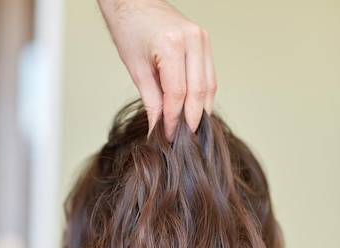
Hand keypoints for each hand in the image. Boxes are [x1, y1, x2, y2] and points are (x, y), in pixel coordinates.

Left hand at [98, 0, 216, 139]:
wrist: (134, 2)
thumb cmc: (130, 30)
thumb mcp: (137, 71)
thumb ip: (151, 103)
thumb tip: (159, 131)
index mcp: (171, 45)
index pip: (178, 94)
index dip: (175, 120)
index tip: (170, 137)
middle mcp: (192, 40)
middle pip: (198, 93)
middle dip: (191, 121)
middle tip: (184, 141)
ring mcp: (202, 39)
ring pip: (209, 87)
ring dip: (201, 112)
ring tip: (191, 131)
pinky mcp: (205, 42)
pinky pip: (209, 77)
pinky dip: (203, 97)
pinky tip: (195, 112)